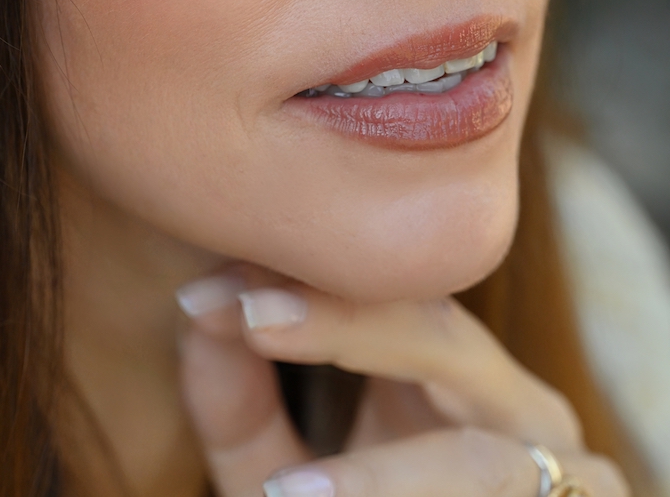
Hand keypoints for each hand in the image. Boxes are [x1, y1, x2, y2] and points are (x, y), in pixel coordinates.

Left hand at [177, 268, 628, 496]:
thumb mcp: (295, 478)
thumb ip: (242, 412)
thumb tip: (195, 314)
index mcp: (448, 371)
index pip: (380, 293)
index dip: (295, 283)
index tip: (202, 294)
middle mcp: (513, 404)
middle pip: (438, 333)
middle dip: (343, 321)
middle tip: (250, 316)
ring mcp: (563, 467)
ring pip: (479, 458)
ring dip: (383, 476)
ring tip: (292, 494)